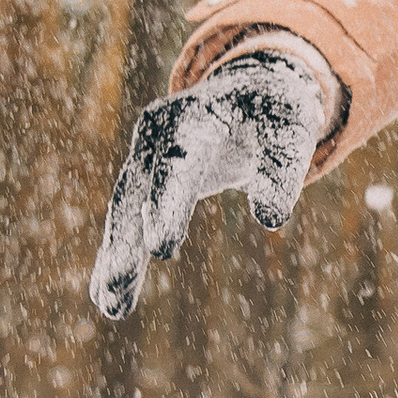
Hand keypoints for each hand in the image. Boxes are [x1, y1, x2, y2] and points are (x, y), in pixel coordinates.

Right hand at [89, 51, 332, 320]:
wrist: (249, 92)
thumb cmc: (274, 116)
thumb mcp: (291, 134)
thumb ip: (281, 171)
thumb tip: (271, 217)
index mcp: (193, 119)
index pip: (177, 163)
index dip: (167, 205)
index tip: (160, 249)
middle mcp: (157, 137)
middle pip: (138, 191)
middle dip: (127, 238)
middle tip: (119, 282)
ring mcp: (144, 159)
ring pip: (124, 212)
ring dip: (116, 258)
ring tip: (110, 305)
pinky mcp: (144, 182)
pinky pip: (127, 223)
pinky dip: (118, 257)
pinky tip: (106, 299)